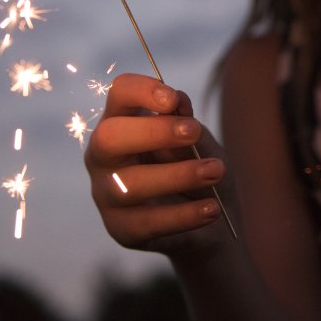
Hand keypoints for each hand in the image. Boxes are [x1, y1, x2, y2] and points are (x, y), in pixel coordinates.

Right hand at [84, 73, 232, 255]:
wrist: (212, 216)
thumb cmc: (197, 164)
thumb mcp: (198, 141)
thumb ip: (187, 122)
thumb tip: (178, 101)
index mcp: (122, 120)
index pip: (119, 94)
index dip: (142, 91)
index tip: (173, 100)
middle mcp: (104, 155)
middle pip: (109, 137)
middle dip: (154, 132)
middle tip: (194, 132)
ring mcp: (106, 193)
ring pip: (128, 184)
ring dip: (178, 175)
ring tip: (216, 172)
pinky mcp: (120, 229)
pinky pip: (146, 222)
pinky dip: (184, 215)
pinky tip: (211, 208)